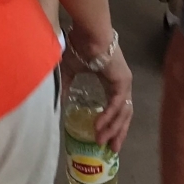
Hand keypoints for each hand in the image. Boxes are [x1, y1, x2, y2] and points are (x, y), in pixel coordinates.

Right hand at [61, 28, 133, 150]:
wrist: (87, 33)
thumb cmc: (79, 47)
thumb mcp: (70, 70)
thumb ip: (67, 86)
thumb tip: (58, 102)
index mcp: (111, 80)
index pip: (116, 107)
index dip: (112, 124)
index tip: (105, 139)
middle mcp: (121, 83)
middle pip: (124, 114)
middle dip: (118, 133)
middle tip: (111, 150)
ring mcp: (124, 82)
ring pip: (123, 112)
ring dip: (113, 129)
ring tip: (103, 143)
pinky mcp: (122, 81)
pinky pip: (117, 105)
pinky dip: (109, 117)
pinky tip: (100, 128)